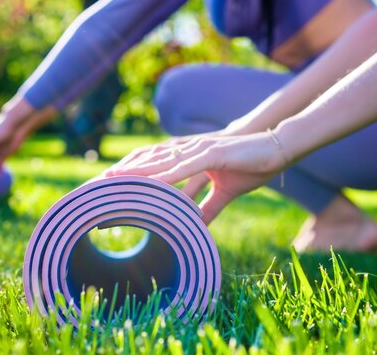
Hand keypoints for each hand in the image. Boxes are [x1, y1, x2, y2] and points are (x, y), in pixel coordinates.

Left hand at [104, 132, 286, 223]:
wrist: (277, 149)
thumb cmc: (251, 167)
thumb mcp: (224, 193)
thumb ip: (207, 209)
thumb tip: (195, 226)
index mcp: (189, 158)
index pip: (154, 166)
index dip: (132, 174)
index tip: (110, 185)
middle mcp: (189, 152)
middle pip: (150, 161)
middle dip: (124, 171)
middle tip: (99, 181)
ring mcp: (200, 150)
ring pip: (162, 161)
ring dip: (137, 170)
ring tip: (114, 178)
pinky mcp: (214, 153)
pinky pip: (186, 166)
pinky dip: (168, 173)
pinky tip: (153, 180)